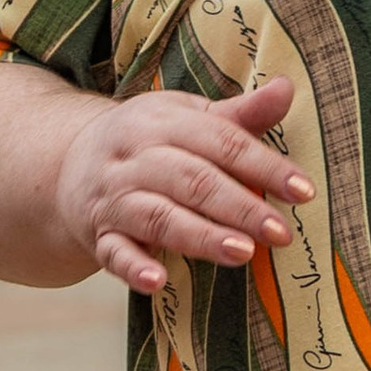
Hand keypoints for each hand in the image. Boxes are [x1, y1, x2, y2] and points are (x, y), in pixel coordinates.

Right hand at [53, 78, 311, 292]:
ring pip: (158, 217)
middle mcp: (136, 158)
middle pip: (192, 180)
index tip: (303, 191)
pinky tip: (157, 282)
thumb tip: (288, 88)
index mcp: (163, 122)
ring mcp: (114, 198)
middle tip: (280, 233)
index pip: (221, 142)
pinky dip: (134, 267)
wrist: (67, 164)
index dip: (264, 166)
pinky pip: (113, 253)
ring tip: (242, 253)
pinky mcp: (99, 235)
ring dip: (200, 236)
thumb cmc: (148, 142)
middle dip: (239, 207)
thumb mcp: (188, 120)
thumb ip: (239, 116)